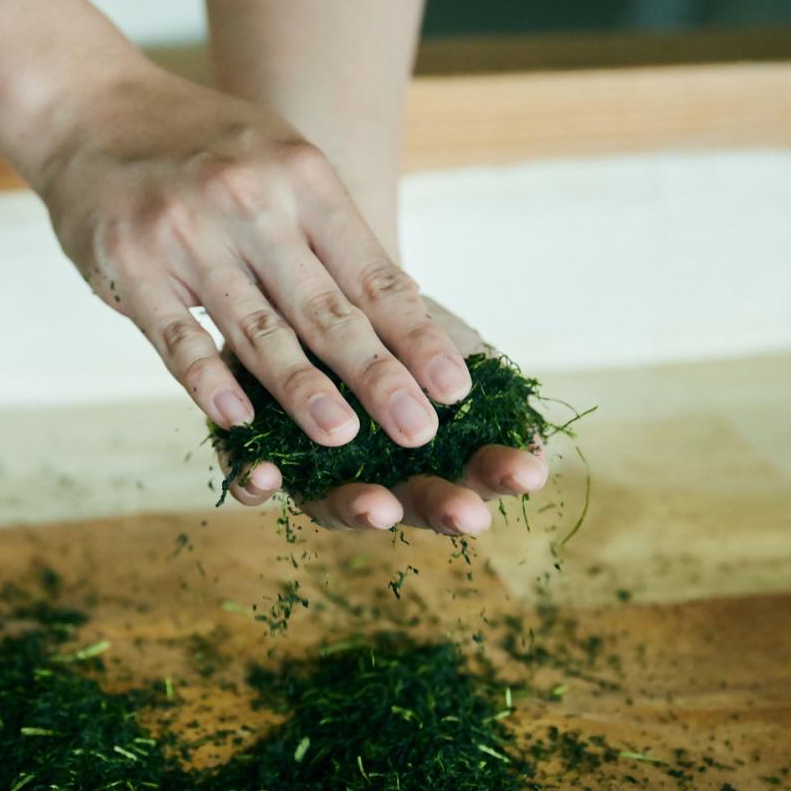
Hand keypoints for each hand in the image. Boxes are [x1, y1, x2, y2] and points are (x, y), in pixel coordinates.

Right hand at [35, 68, 536, 533]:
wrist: (89, 106)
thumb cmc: (201, 144)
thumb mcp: (279, 159)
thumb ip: (328, 231)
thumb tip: (402, 307)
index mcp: (302, 177)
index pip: (371, 274)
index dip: (414, 336)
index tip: (453, 386)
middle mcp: (251, 202)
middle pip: (325, 308)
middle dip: (378, 376)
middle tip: (418, 431)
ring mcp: (186, 234)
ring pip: (256, 328)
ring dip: (302, 389)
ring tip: (342, 437)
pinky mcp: (130, 264)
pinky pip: (176, 335)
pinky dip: (206, 379)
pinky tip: (237, 419)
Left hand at [224, 298, 548, 535]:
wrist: (305, 274)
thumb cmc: (390, 320)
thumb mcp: (438, 342)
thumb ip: (475, 390)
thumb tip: (534, 451)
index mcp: (428, 452)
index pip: (472, 473)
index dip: (497, 476)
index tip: (527, 473)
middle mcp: (374, 474)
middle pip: (411, 503)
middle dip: (439, 509)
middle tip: (469, 516)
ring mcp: (315, 470)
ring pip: (335, 503)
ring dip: (357, 509)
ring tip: (377, 508)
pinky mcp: (257, 454)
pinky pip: (256, 481)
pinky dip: (259, 483)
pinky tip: (264, 476)